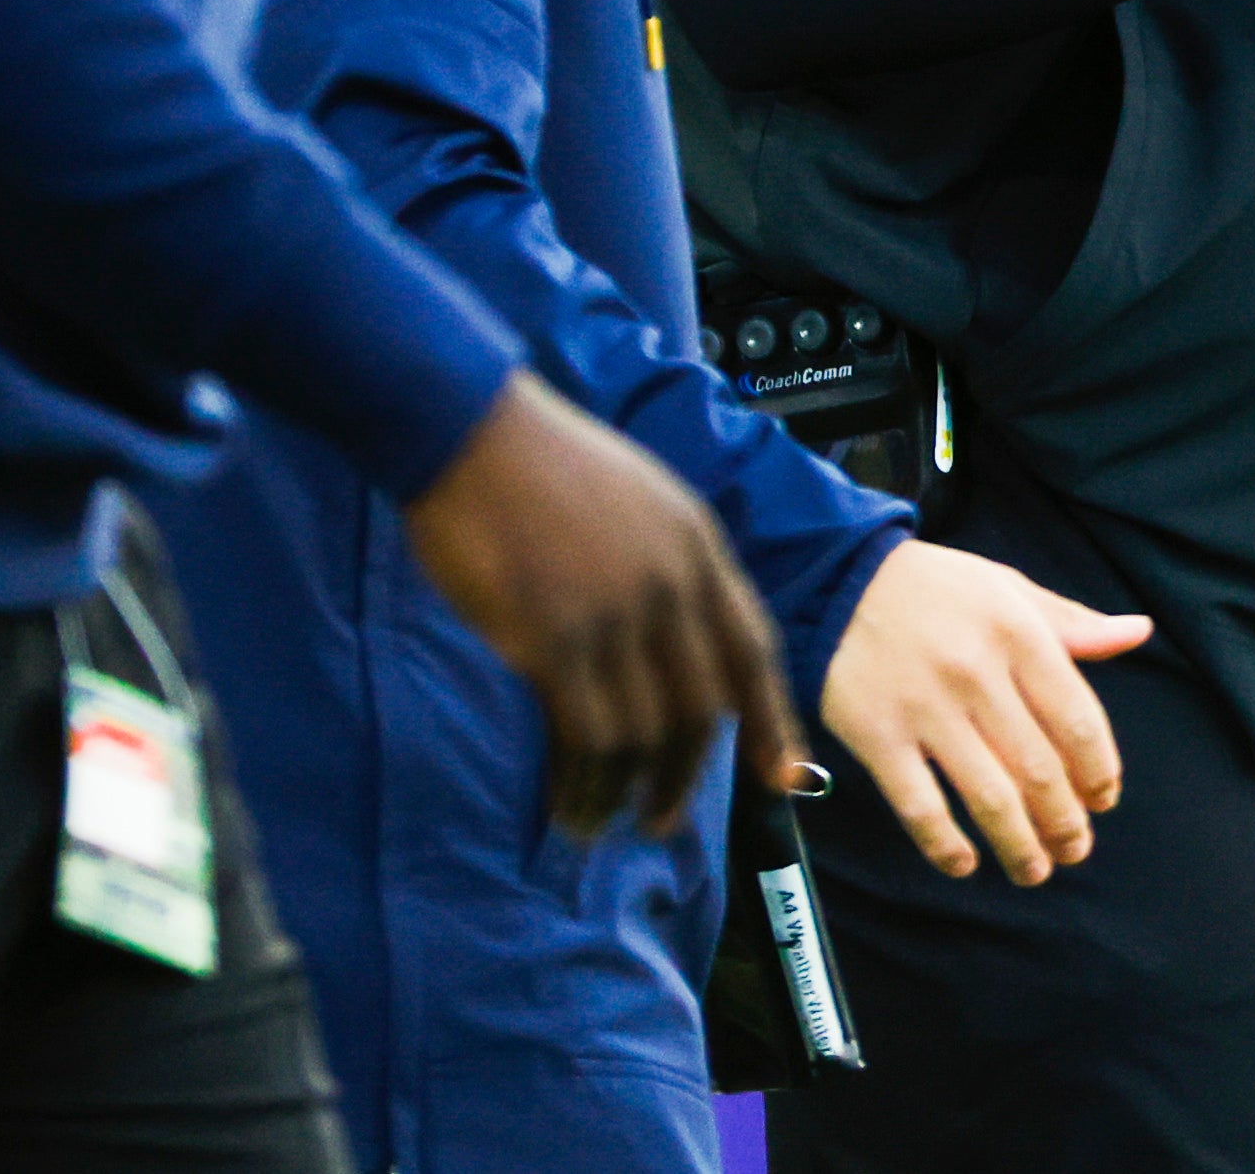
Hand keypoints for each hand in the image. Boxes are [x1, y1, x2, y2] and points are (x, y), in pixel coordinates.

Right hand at [401, 373, 801, 838]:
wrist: (470, 432)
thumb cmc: (541, 463)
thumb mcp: (640, 498)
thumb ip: (666, 566)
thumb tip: (671, 647)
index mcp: (697, 546)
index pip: (752, 651)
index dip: (772, 721)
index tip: (784, 777)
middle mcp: (670, 585)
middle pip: (701, 709)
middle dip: (686, 778)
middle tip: (662, 819)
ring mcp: (614, 615)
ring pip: (644, 736)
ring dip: (625, 794)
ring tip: (600, 823)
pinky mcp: (553, 641)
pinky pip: (586, 738)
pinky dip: (581, 786)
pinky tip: (568, 807)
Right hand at [818, 541, 1149, 882]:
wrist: (838, 578)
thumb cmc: (937, 588)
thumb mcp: (1009, 590)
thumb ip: (1073, 622)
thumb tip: (1138, 633)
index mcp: (1018, 634)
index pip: (1078, 720)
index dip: (1099, 772)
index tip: (1103, 801)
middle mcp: (976, 672)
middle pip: (1038, 769)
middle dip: (1064, 822)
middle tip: (1074, 849)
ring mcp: (924, 707)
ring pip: (988, 796)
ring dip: (1018, 845)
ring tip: (1034, 870)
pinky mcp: (875, 734)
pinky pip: (919, 806)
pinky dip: (945, 845)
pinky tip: (965, 863)